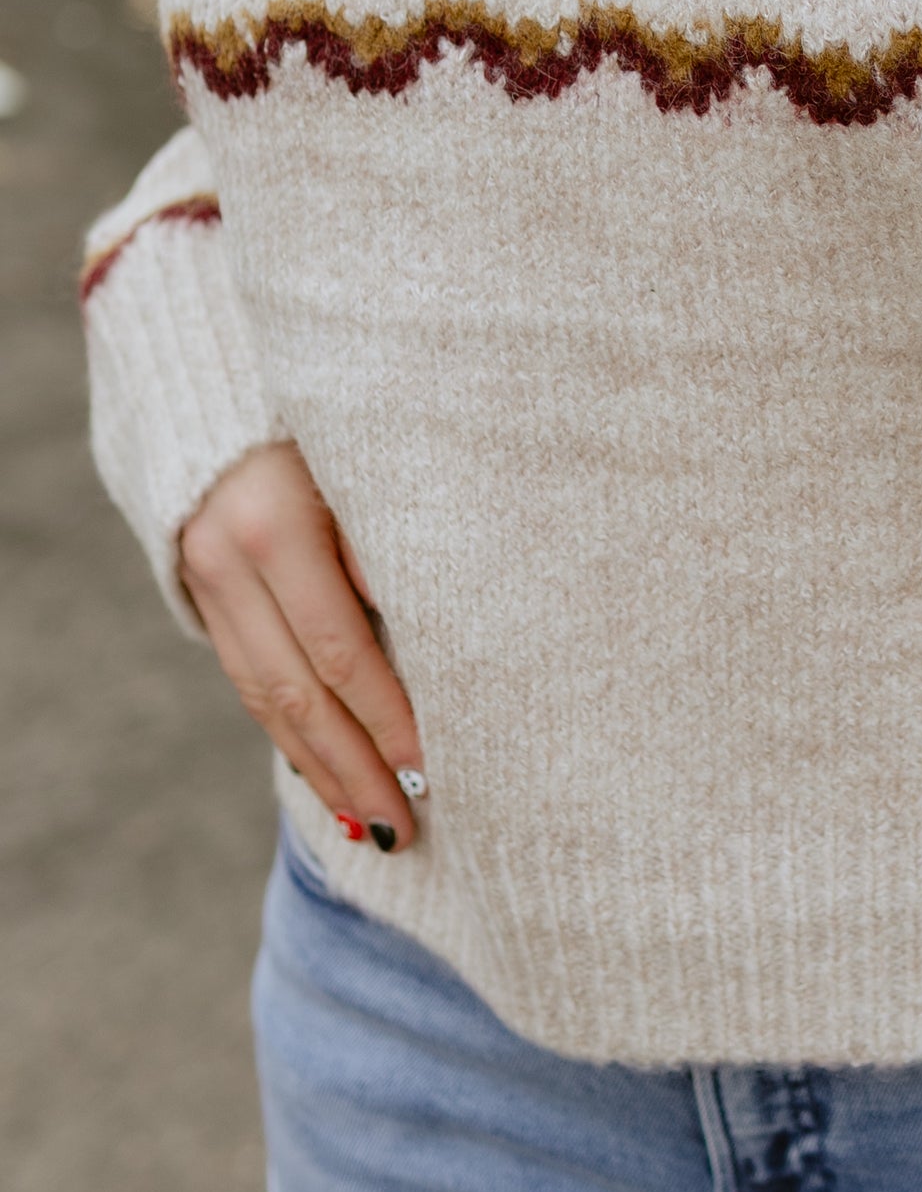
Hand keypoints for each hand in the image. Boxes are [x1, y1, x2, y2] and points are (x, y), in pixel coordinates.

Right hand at [179, 443, 423, 852]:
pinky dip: (287, 730)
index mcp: (278, 526)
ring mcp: (204, 573)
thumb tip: (454, 650)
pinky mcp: (196, 584)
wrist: (226, 364)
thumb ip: (399, 546)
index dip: (390, 720)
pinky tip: (324, 769)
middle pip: (299, 692)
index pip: (342, 654)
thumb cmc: (344, 407)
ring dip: (321, 766)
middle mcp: (229, 557)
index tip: (436, 772)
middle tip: (408, 826)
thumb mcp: (376, 462)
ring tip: (373, 823)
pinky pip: (244, 675)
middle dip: (357, 767)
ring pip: (264, 697)